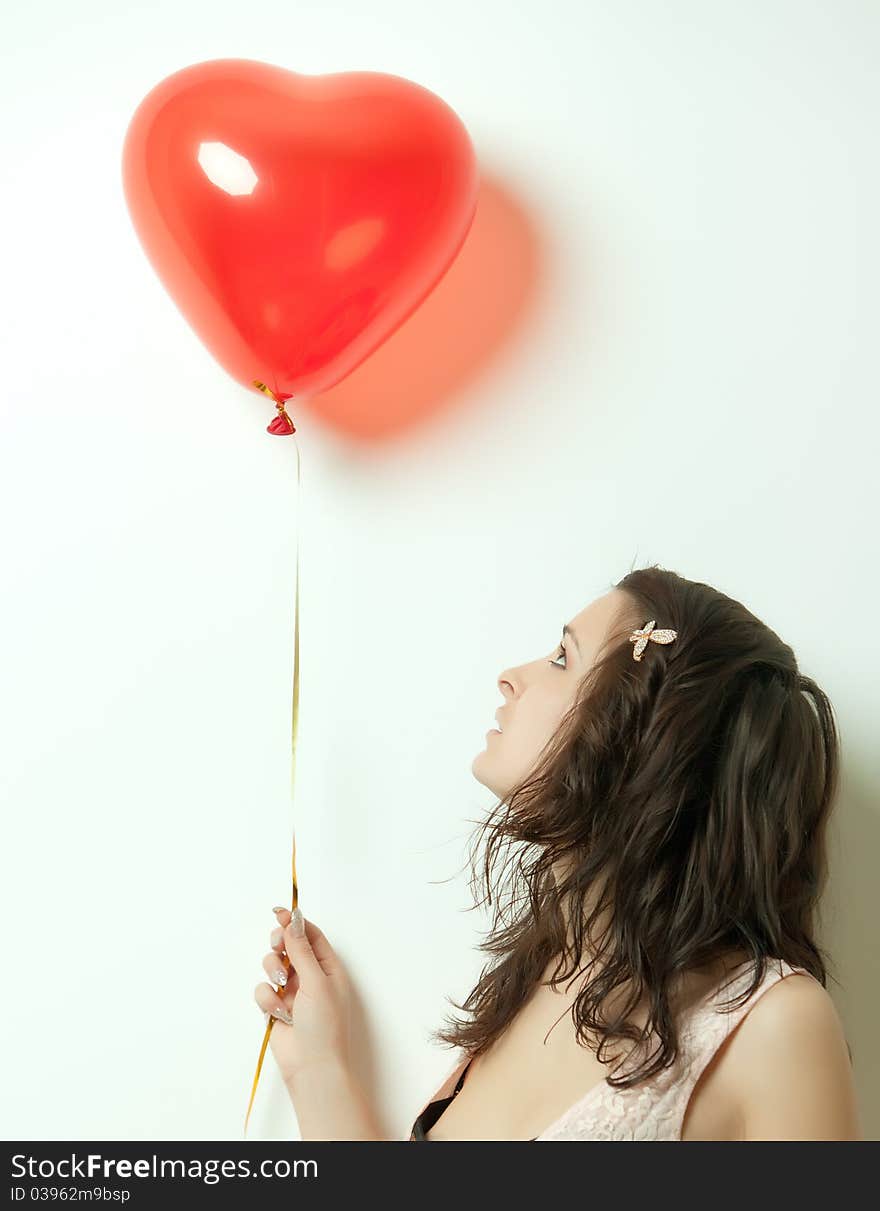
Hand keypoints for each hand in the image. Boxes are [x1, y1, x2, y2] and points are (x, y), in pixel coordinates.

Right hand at [254, 907, 352, 1085]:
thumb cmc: (324, 1025)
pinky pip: (263, 990)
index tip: (278, 912)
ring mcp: (292, 993)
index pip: (310, 935)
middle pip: (288, 946)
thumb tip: (294, 920)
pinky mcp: (276, 1008)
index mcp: (328, 967)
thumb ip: (301, 950)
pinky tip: (279, 1014)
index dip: (294, 922)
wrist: (311, 1067)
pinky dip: (268, 999)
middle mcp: (310, 977)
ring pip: (272, 966)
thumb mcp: (316, 981)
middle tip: (278, 948)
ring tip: (282, 989)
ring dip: (273, 973)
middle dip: (280, 945)